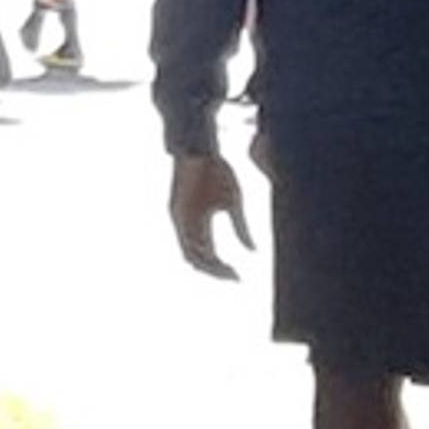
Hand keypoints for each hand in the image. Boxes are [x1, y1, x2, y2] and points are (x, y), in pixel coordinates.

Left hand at [169, 154, 252, 280]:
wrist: (200, 150)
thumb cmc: (217, 172)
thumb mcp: (233, 203)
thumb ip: (240, 227)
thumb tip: (253, 251)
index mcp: (199, 225)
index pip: (209, 255)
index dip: (222, 269)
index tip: (239, 277)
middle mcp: (186, 227)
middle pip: (197, 259)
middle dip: (215, 271)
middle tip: (233, 277)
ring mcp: (179, 220)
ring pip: (189, 253)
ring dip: (207, 264)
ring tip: (225, 270)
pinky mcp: (175, 211)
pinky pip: (185, 237)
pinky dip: (199, 248)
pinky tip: (213, 254)